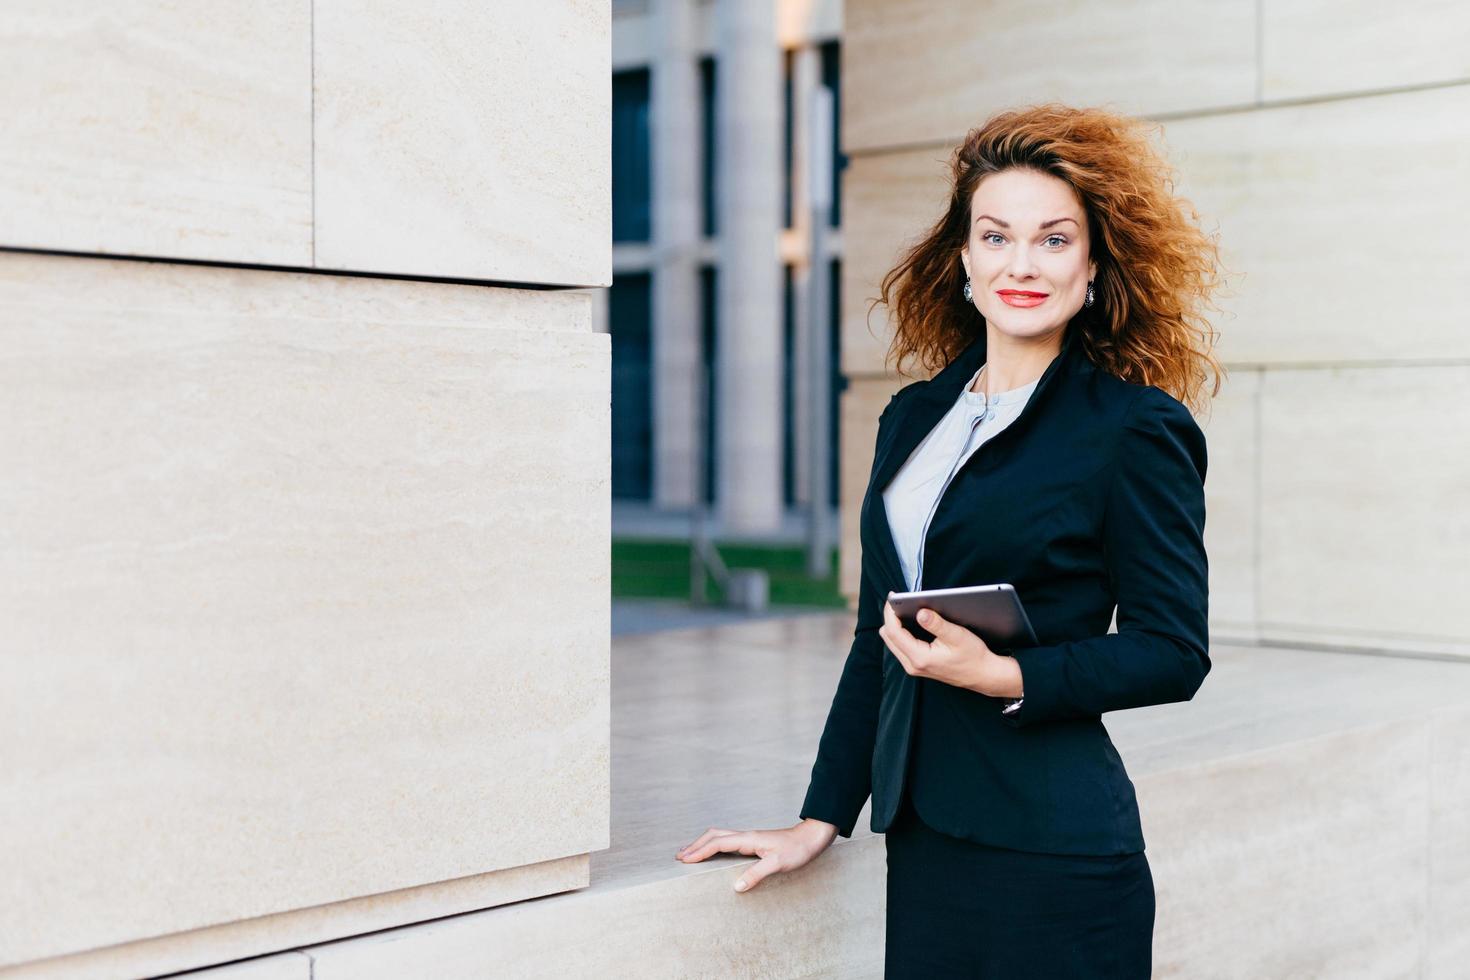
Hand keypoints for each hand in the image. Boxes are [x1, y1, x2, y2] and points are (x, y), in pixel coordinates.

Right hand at [675, 819, 838, 892]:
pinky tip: (714, 853)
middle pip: (714, 835)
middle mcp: (746, 836)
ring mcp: (749, 838)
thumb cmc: (797, 849)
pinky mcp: (754, 842)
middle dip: (695, 845)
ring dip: (703, 843)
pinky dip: (714, 846)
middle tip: (680, 857)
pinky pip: (727, 841)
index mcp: (748, 839)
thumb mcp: (778, 863)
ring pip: (720, 836)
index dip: (700, 851)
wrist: (811, 838)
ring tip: (690, 854)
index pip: (717, 843)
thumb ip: (757, 874)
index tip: (684, 860)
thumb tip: (736, 886)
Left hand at [880, 596, 1023, 697]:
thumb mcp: (957, 636)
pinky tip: (909, 622)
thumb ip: (937, 624)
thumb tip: (920, 612)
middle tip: (898, 601)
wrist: (982, 674)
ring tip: (902, 608)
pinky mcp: (917, 665)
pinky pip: (900, 647)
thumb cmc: (973, 656)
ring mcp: (913, 667)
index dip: (890, 613)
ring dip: (895, 625)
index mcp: (920, 657)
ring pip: (892, 642)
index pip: (894, 632)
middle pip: (888, 637)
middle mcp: (912, 665)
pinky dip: (901, 633)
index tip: (892, 598)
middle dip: (891, 618)